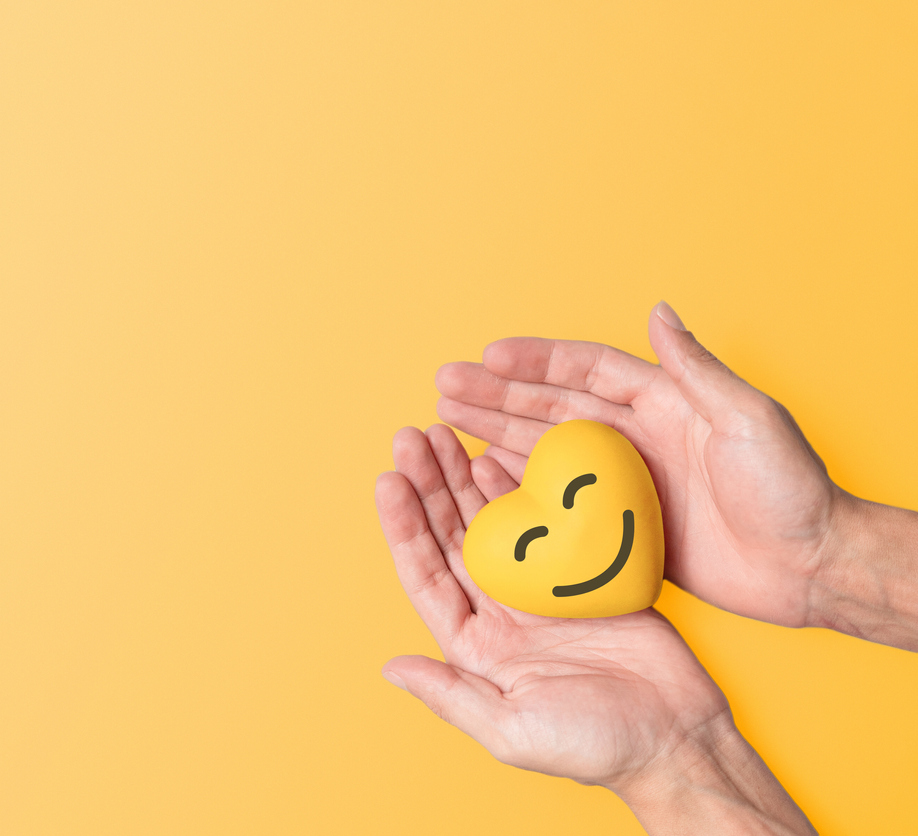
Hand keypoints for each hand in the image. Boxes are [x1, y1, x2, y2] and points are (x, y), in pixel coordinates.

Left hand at [376, 425, 813, 832]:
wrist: (677, 739)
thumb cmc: (594, 746)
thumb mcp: (513, 729)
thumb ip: (451, 695)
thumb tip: (392, 667)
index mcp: (475, 647)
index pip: (426, 575)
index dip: (404, 527)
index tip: (388, 480)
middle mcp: (498, 613)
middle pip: (451, 537)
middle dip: (429, 487)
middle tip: (410, 437)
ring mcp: (538, 590)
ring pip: (491, 522)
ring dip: (463, 479)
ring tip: (442, 434)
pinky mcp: (581, 574)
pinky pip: (544, 522)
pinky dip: (520, 489)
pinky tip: (498, 456)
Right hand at [434, 302, 840, 629]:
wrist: (810, 567)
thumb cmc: (791, 490)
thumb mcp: (749, 418)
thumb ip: (696, 368)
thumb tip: (658, 310)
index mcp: (664, 402)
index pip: (586, 370)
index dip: (537, 360)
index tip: (489, 354)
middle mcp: (636, 436)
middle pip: (551, 406)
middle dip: (496, 394)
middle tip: (445, 384)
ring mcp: (623, 481)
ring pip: (544, 449)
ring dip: (495, 432)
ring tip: (446, 419)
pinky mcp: (618, 526)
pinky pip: (556, 500)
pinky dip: (517, 486)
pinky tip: (481, 474)